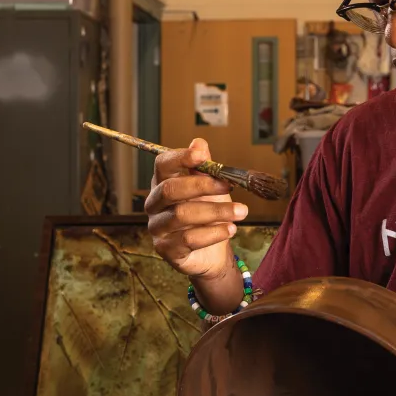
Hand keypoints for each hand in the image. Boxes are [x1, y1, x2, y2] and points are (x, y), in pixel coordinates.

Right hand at [145, 138, 247, 280]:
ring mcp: (157, 227)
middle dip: (203, 185)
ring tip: (241, 212)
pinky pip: (188, 239)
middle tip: (230, 187)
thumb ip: (205, 167)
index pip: (163, 164)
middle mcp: (155, 204)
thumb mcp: (211, 188)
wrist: (213, 253)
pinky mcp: (166, 249)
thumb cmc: (209, 216)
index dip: (180, 157)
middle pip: (170, 189)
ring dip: (216, 211)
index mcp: (163, 183)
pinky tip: (230, 229)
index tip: (202, 155)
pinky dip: (213, 233)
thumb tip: (199, 142)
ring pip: (182, 215)